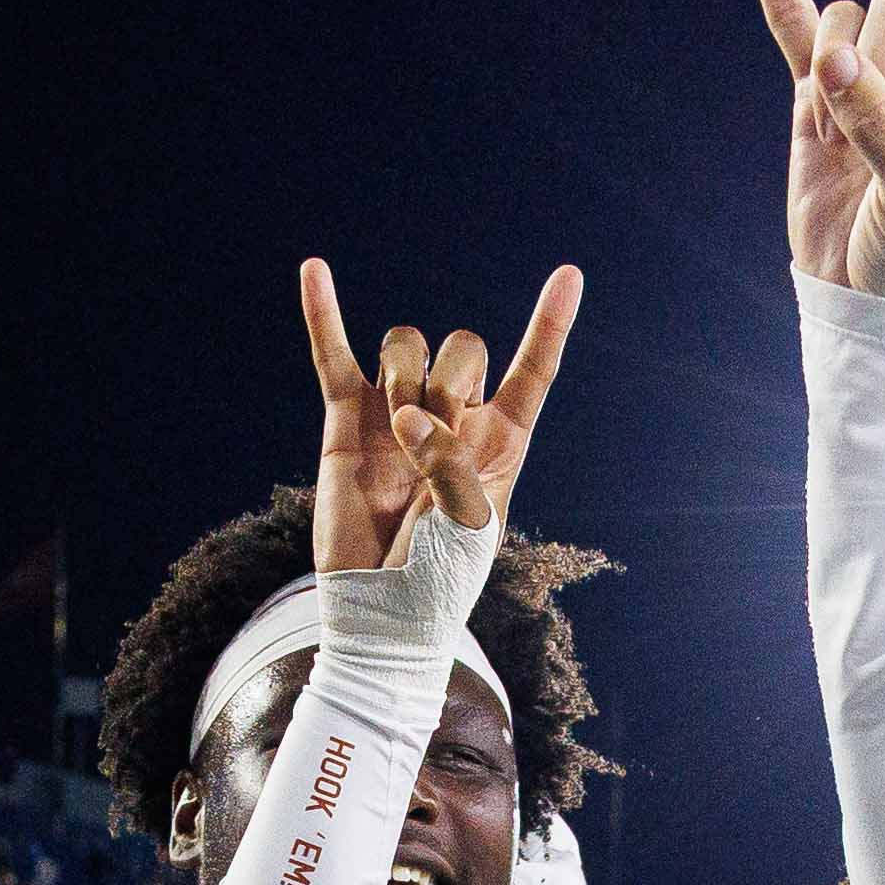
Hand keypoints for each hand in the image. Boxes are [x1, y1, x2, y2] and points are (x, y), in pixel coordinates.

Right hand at [300, 260, 583, 584]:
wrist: (381, 614)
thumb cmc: (439, 580)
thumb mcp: (469, 527)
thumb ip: (449, 464)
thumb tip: (404, 418)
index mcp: (501, 441)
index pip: (533, 370)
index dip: (550, 324)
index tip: (570, 275)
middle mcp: (452, 418)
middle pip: (463, 348)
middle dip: (452, 381)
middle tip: (433, 441)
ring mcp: (397, 414)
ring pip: (406, 345)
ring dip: (405, 379)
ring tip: (396, 439)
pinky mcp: (347, 423)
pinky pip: (333, 358)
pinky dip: (322, 315)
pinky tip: (314, 270)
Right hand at [747, 0, 884, 306]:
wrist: (865, 300)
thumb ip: (881, 127)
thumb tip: (832, 61)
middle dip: (874, 62)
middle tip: (867, 134)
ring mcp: (873, 78)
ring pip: (845, 23)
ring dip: (833, 79)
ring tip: (839, 147)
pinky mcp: (818, 94)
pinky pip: (794, 26)